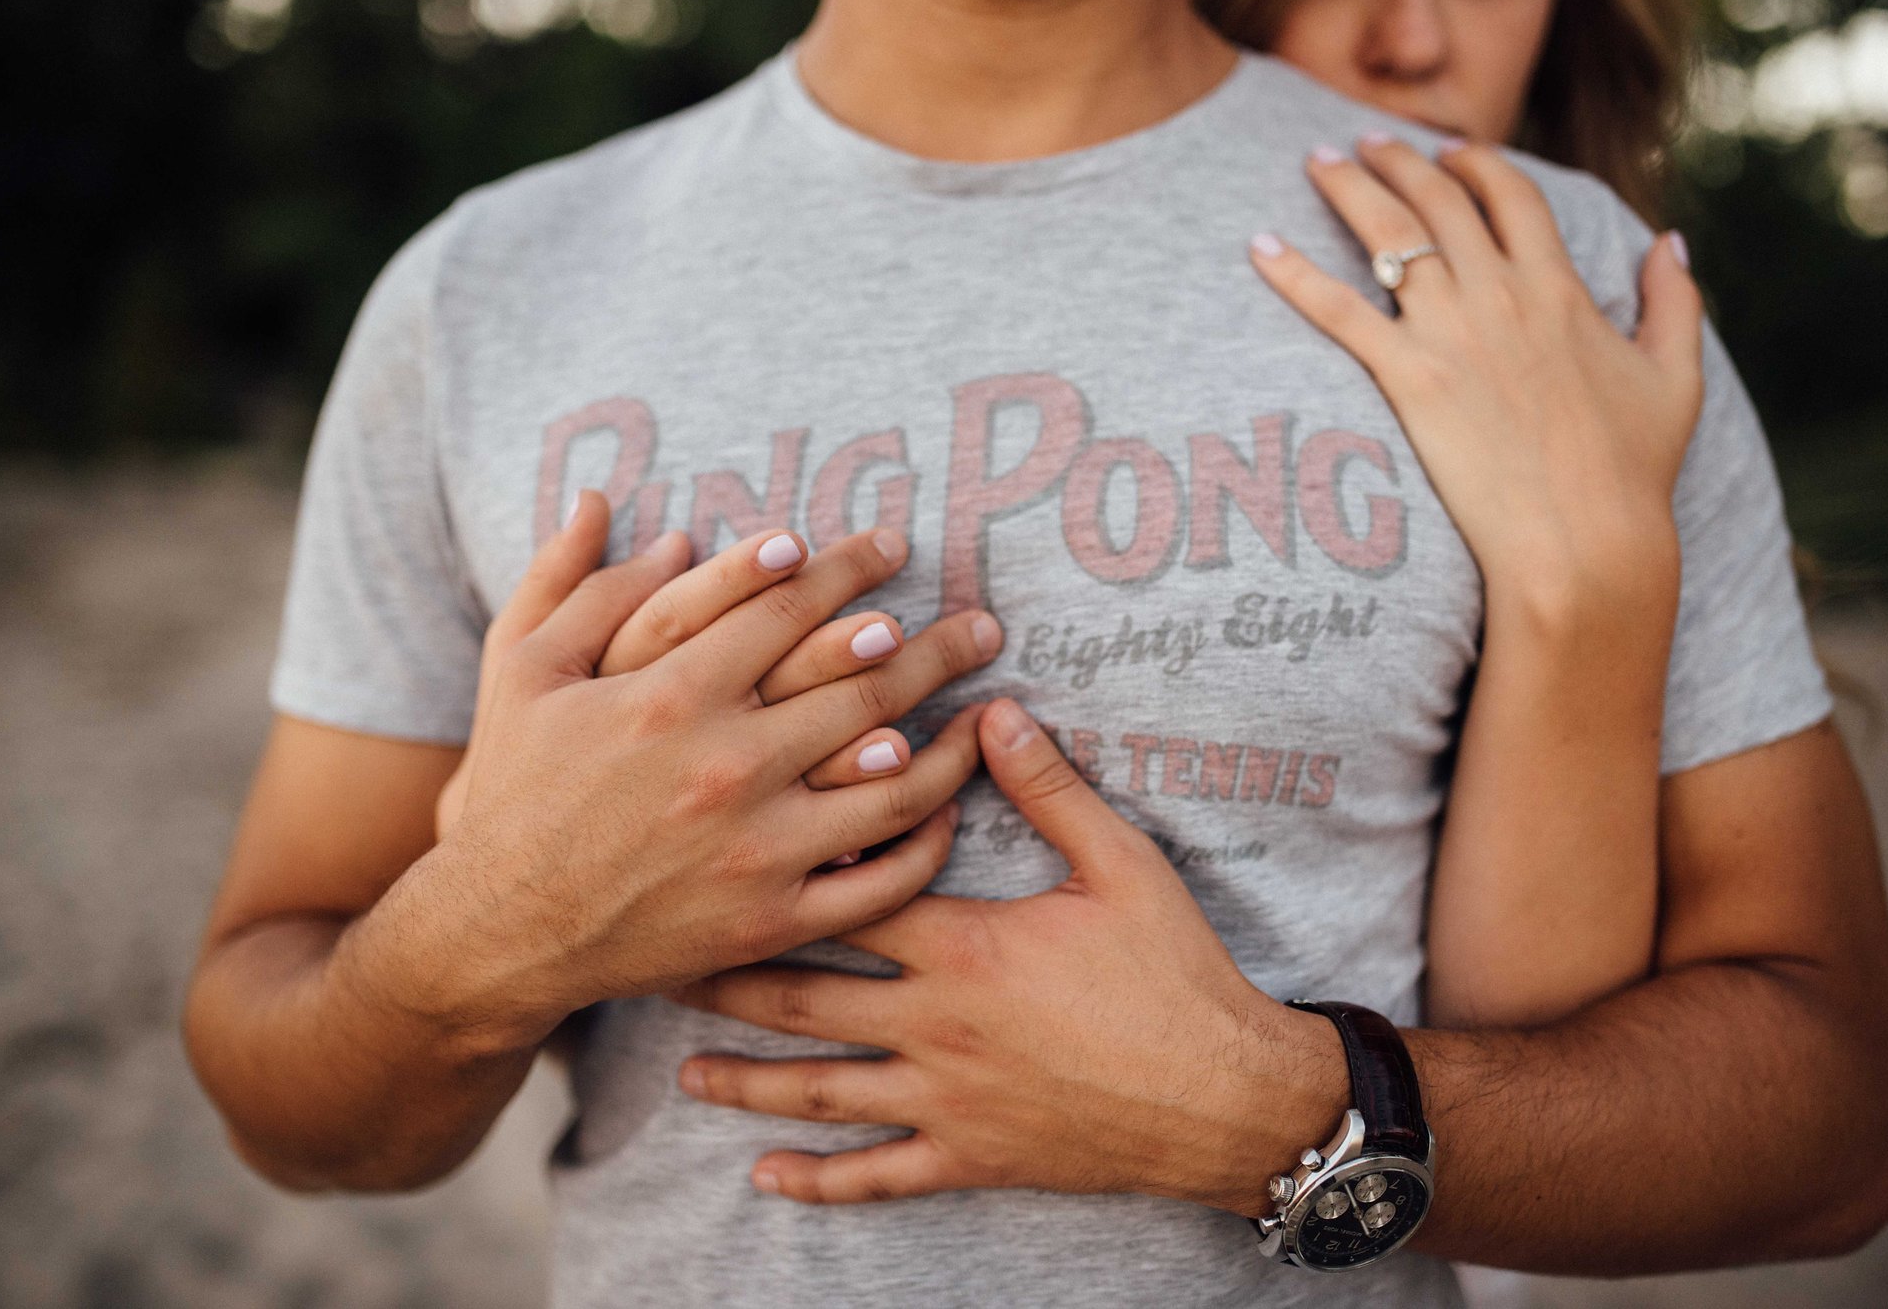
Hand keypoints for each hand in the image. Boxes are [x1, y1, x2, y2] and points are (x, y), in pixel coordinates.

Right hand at [367, 491, 1004, 1057]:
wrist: (498, 933)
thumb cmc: (513, 791)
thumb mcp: (519, 671)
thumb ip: (571, 583)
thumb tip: (607, 503)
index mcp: (671, 692)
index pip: (788, 605)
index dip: (848, 566)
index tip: (891, 547)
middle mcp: (727, 764)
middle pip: (865, 682)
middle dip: (938, 643)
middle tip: (985, 622)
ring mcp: (756, 849)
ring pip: (896, 783)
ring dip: (957, 742)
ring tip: (992, 713)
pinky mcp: (771, 920)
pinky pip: (880, 882)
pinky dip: (927, 844)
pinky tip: (947, 810)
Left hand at [666, 698, 1337, 1214]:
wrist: (1229, 1099)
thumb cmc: (1177, 975)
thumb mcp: (1123, 864)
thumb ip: (1049, 788)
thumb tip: (992, 709)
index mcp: (961, 943)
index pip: (846, 893)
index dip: (780, 867)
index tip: (714, 849)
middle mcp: (932, 1022)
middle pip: (803, 992)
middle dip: (726, 974)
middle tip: (658, 959)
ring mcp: (944, 1097)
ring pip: (818, 1088)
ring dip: (744, 1078)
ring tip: (682, 1069)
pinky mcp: (970, 1156)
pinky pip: (876, 1174)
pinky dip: (818, 1179)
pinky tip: (767, 1179)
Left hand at [1251, 136, 1702, 612]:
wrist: (1583, 542)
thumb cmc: (1631, 472)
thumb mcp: (1674, 377)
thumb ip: (1674, 301)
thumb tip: (1668, 241)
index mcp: (1562, 289)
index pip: (1511, 196)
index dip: (1476, 163)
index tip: (1448, 149)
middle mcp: (1503, 296)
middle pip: (1440, 201)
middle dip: (1398, 160)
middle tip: (1363, 142)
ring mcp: (1453, 334)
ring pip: (1389, 235)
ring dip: (1347, 189)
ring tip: (1316, 161)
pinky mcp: (1410, 379)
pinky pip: (1339, 312)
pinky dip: (1294, 275)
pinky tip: (1259, 246)